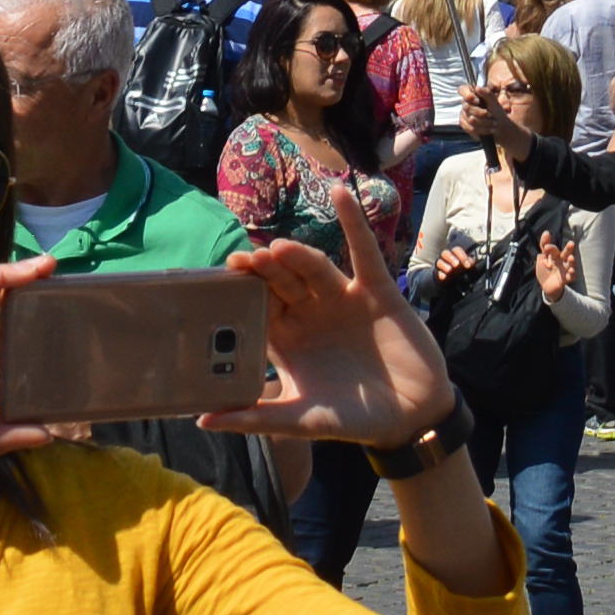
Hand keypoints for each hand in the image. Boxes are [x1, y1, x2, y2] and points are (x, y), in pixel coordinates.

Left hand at [198, 194, 448, 451]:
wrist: (412, 416)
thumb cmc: (353, 421)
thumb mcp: (302, 419)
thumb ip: (257, 417)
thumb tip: (202, 421)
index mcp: (288, 340)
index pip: (257, 308)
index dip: (241, 293)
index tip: (222, 280)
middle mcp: (310, 314)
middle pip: (281, 283)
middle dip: (264, 272)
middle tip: (243, 261)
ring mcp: (342, 299)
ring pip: (314, 268)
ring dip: (297, 256)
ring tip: (278, 250)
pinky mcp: (376, 289)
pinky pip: (363, 251)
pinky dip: (354, 222)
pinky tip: (342, 194)